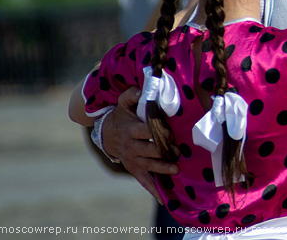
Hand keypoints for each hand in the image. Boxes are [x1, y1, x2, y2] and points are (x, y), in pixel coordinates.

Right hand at [102, 87, 177, 201]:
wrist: (108, 134)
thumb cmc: (122, 115)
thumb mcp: (124, 102)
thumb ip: (132, 95)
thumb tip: (140, 89)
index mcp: (131, 130)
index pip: (146, 132)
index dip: (158, 132)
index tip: (171, 132)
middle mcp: (131, 147)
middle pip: (149, 150)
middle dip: (164, 151)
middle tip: (178, 150)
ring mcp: (133, 160)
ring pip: (149, 166)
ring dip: (162, 168)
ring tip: (176, 169)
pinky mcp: (134, 169)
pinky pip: (143, 181)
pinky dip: (153, 190)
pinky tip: (164, 198)